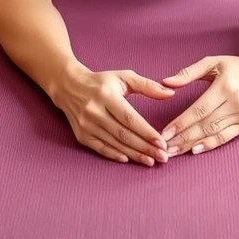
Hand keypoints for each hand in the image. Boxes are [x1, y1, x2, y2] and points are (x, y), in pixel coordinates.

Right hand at [55, 66, 173, 165]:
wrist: (69, 86)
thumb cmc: (101, 81)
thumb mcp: (123, 77)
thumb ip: (147, 85)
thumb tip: (170, 93)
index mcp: (106, 95)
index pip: (130, 118)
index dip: (147, 132)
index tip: (162, 142)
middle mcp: (94, 111)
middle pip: (124, 134)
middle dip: (145, 148)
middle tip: (163, 157)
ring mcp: (86, 125)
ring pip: (114, 143)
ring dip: (134, 154)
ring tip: (151, 161)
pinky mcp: (81, 135)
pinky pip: (101, 148)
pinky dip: (115, 155)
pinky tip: (129, 159)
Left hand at [160, 53, 238, 156]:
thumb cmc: (235, 67)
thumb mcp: (212, 63)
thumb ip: (188, 73)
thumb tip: (165, 82)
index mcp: (225, 86)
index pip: (199, 109)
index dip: (181, 123)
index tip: (165, 132)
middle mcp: (235, 102)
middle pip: (205, 125)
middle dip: (183, 138)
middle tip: (165, 147)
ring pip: (213, 133)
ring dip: (192, 144)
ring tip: (175, 151)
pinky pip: (225, 138)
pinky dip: (210, 145)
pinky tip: (195, 150)